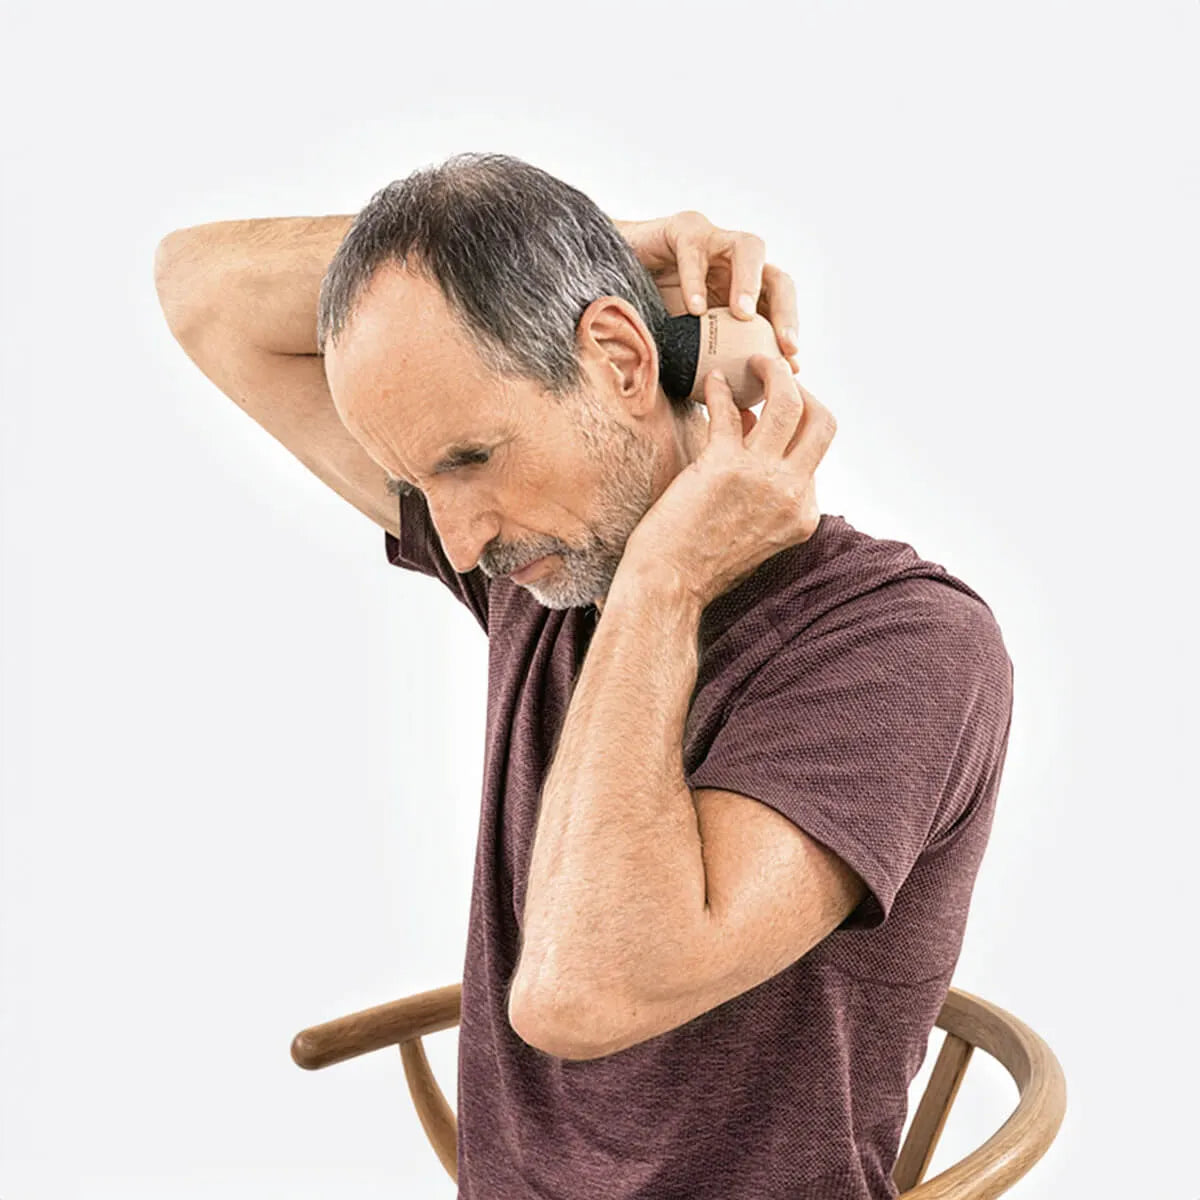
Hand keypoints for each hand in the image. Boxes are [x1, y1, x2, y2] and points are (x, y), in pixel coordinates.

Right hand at [614, 211, 800, 372]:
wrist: (605, 286)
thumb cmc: (647, 320)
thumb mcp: (684, 349)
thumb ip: (710, 368)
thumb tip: (740, 408)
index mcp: (741, 293)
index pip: (779, 309)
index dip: (789, 334)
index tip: (792, 366)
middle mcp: (734, 266)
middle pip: (778, 278)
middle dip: (786, 310)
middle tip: (782, 343)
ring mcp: (712, 242)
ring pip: (749, 249)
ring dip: (751, 283)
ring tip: (743, 315)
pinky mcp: (683, 228)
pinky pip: (695, 249)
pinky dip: (696, 279)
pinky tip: (694, 308)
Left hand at [619, 356, 835, 609]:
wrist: (669, 586)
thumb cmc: (699, 562)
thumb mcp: (754, 530)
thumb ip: (766, 488)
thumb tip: (754, 426)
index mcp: (803, 514)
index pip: (815, 455)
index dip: (794, 425)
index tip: (768, 413)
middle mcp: (793, 494)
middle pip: (823, 422)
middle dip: (803, 389)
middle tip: (777, 375)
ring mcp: (763, 478)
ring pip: (789, 403)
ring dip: (773, 372)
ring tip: (754, 361)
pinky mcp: (725, 466)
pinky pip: (730, 410)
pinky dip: (720, 390)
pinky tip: (710, 382)